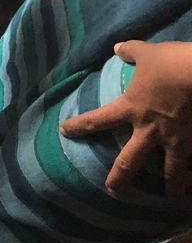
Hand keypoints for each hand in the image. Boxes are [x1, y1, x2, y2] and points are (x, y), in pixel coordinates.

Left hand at [60, 40, 191, 194]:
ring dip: (173, 184)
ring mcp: (178, 139)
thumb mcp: (149, 53)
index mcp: (132, 108)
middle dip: (119, 177)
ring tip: (174, 194)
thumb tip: (118, 47)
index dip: (80, 126)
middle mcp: (151, 130)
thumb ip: (132, 51)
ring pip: (172, 170)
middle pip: (129, 160)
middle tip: (113, 189)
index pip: (98, 119)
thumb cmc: (173, 63)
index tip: (65, 131)